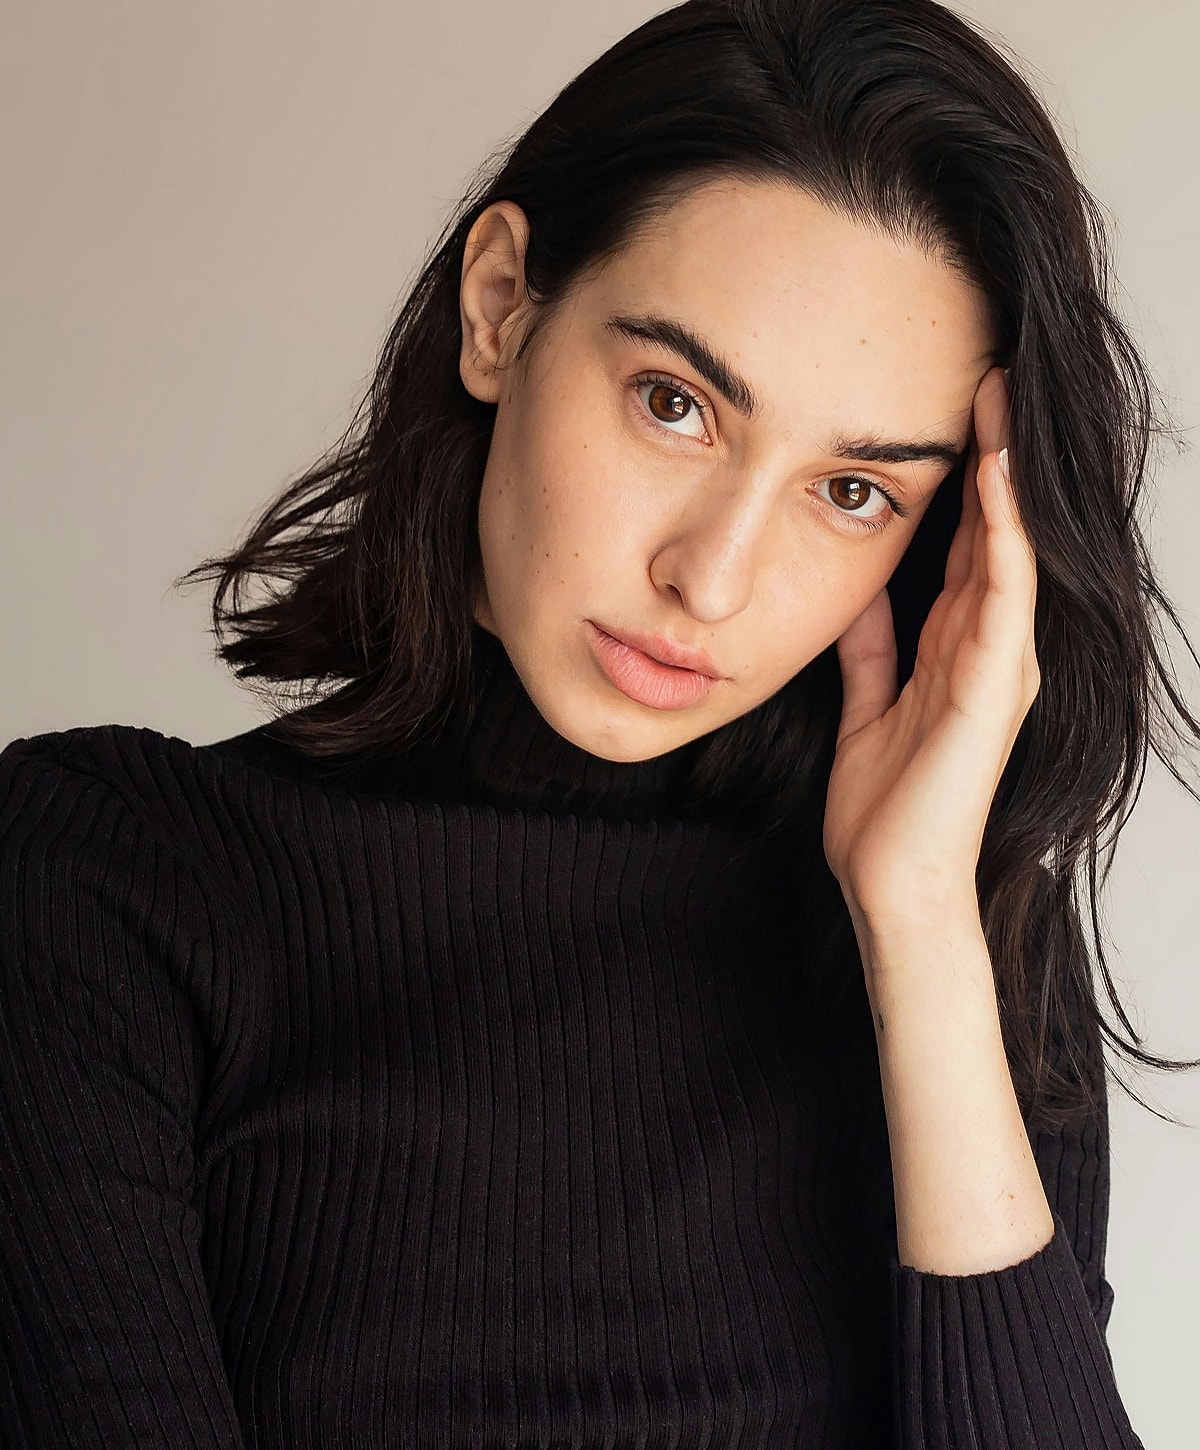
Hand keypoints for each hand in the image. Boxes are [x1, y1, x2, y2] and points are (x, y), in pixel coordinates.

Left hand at [822, 367, 1039, 931]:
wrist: (892, 886)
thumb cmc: (883, 809)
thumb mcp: (869, 707)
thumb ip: (873, 650)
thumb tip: (862, 593)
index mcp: (958, 651)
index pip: (966, 546)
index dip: (962, 479)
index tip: (949, 411)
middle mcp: (988, 651)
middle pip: (993, 533)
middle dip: (991, 454)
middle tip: (989, 375)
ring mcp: (998, 670)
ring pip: (1007, 551)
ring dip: (1005, 475)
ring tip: (998, 399)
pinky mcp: (991, 693)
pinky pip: (1001, 600)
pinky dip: (1000, 539)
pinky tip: (993, 485)